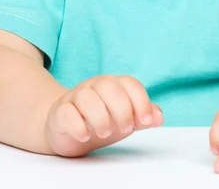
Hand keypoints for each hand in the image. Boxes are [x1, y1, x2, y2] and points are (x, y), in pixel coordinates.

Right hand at [45, 74, 163, 155]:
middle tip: (125, 129)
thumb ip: (143, 116)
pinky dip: (77, 125)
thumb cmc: (101, 120)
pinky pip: (66, 112)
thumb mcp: (125, 119)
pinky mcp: (60, 111)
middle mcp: (94, 86)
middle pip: (109, 86)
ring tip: (104, 132)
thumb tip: (159, 116)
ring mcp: (75, 97)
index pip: (130, 83)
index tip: (145, 121)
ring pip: (86, 96)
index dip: (141, 101)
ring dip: (99, 117)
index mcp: (113, 85)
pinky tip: (85, 135)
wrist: (67, 128)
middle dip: (121, 109)